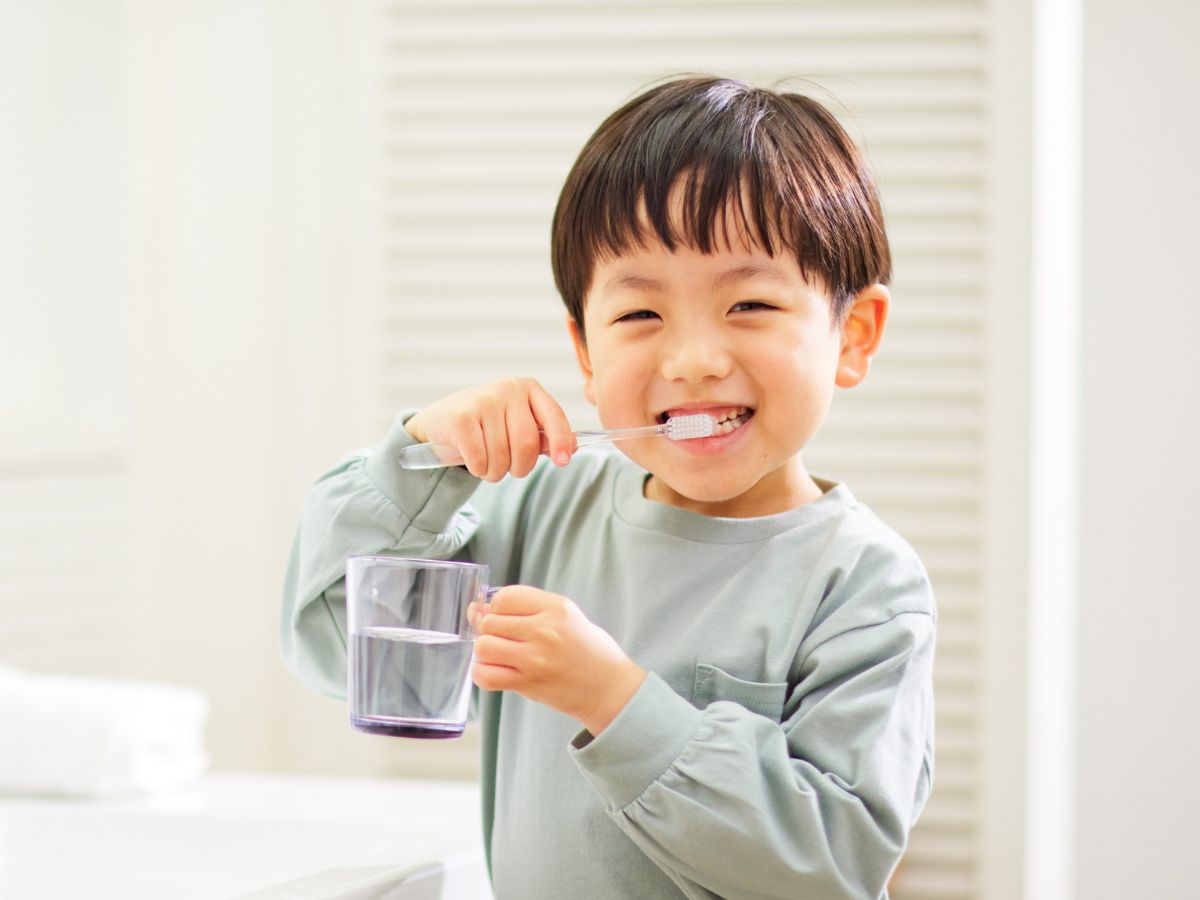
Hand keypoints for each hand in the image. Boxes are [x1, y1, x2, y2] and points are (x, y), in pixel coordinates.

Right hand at [403, 378, 575, 481]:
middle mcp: (507, 389)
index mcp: (528, 388)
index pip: (554, 415)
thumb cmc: (486, 425)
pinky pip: (480, 459)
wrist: (440, 420)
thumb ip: (543, 435)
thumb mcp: (517, 423)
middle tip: (510, 469)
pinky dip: (479, 470)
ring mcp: (483, 400)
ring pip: (502, 457)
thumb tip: (573, 447)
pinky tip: (474, 462)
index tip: (562, 462)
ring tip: (487, 464)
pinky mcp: (460, 417)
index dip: (561, 441)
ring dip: (496, 472)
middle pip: (526, 444)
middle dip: (520, 468)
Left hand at [472, 586, 646, 735]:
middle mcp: (545, 630)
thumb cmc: (588, 650)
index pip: (506, 596)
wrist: (609, 688)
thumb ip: (525, 610)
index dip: (498, 607)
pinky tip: (496, 672)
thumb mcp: (566, 617)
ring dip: (486, 652)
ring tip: (500, 656)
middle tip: (505, 640)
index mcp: (557, 607)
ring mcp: (536, 658)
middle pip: (490, 622)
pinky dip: (482, 674)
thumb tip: (476, 609)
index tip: (506, 618)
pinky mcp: (529, 683)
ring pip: (484, 646)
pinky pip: (486, 676)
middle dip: (490, 630)